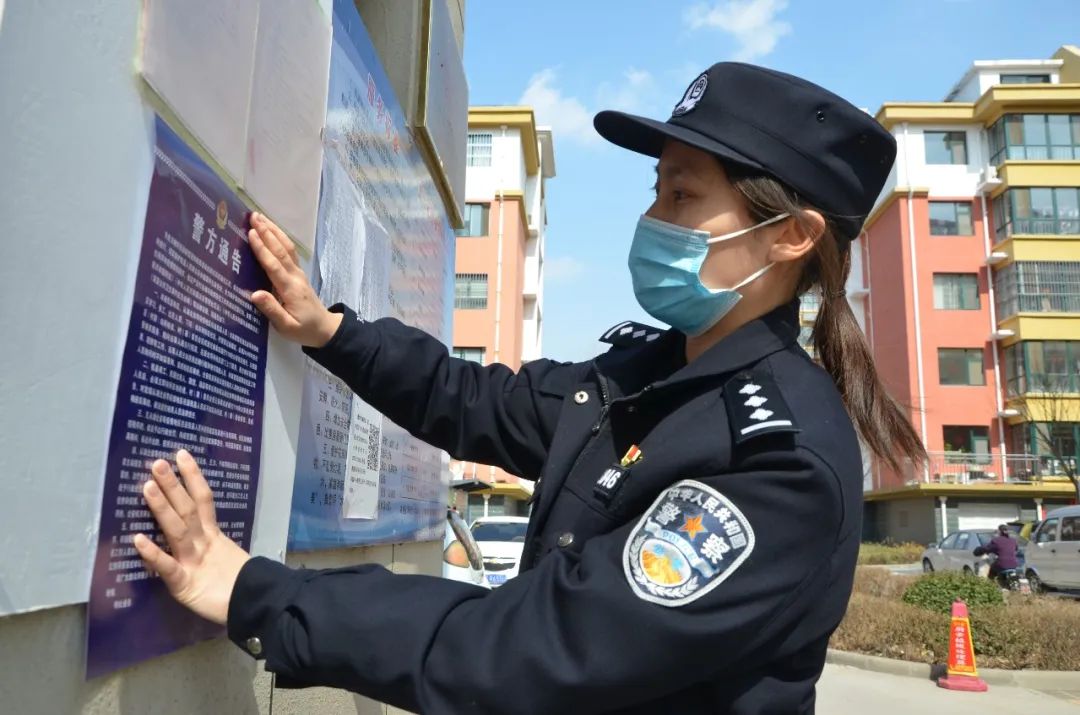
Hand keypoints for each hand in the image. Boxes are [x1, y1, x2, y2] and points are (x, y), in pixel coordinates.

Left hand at [134, 450, 251, 625]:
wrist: (255, 608)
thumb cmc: (239, 588)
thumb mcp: (226, 560)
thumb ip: (214, 547)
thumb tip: (204, 532)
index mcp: (214, 536)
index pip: (203, 500)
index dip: (193, 477)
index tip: (181, 455)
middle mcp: (204, 543)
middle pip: (187, 509)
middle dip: (173, 485)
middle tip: (157, 462)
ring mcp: (194, 561)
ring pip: (177, 529)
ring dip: (162, 507)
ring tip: (146, 486)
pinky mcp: (185, 584)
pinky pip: (167, 567)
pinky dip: (153, 554)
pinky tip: (138, 540)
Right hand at [247, 212, 342, 347]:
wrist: (325, 329)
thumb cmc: (304, 330)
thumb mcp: (286, 326)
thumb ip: (272, 310)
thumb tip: (255, 294)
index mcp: (290, 289)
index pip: (274, 265)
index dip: (262, 248)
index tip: (250, 233)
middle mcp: (295, 277)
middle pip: (281, 250)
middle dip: (267, 232)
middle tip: (253, 216)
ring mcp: (298, 273)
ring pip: (287, 247)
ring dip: (274, 231)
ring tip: (260, 217)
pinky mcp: (299, 274)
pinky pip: (289, 252)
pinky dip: (280, 238)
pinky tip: (272, 231)